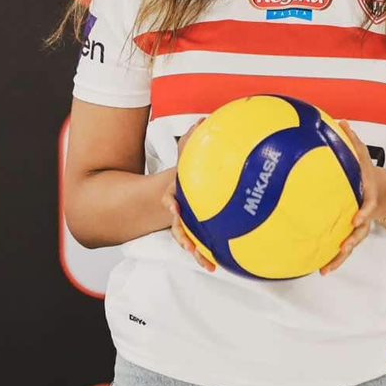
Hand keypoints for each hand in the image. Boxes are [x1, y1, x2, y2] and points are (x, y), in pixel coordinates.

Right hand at [162, 120, 215, 272]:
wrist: (174, 189)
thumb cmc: (186, 171)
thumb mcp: (188, 153)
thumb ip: (193, 139)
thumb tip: (203, 120)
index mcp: (176, 192)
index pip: (170, 196)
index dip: (171, 202)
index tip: (173, 207)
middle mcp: (178, 209)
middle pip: (177, 225)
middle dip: (183, 235)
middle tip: (189, 245)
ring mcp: (184, 223)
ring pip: (186, 239)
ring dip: (195, 251)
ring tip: (205, 262)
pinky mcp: (194, 232)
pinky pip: (198, 245)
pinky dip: (203, 255)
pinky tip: (215, 266)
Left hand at [320, 119, 385, 276]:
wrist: (383, 192)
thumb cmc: (367, 173)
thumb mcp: (362, 156)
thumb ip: (353, 141)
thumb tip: (341, 120)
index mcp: (366, 198)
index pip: (367, 206)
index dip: (363, 212)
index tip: (357, 217)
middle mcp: (364, 215)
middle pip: (360, 232)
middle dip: (352, 241)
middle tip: (343, 248)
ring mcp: (358, 227)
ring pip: (351, 245)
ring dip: (340, 257)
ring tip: (327, 268)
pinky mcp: (350, 234)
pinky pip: (342, 249)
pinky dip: (334, 259)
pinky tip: (321, 269)